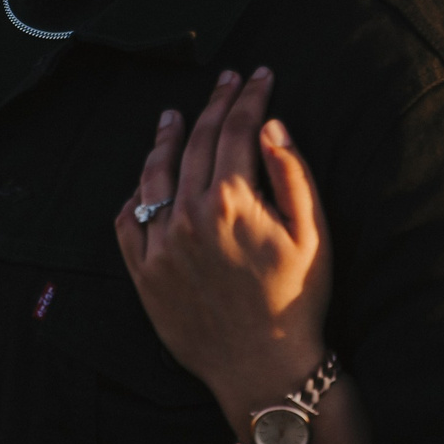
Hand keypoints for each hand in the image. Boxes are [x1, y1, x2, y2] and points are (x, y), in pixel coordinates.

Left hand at [116, 66, 332, 430]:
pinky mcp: (143, 273)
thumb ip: (292, 172)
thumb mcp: (313, 232)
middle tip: (226, 81)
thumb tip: (269, 125)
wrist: (264, 368)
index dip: (249, 97)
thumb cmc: (298, 299)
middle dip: (215, 106)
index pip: (237, 130)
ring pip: (155, 175)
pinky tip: (147, 180)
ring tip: (173, 116)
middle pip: (198, 143)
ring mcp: (160, 245)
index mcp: (232, 201)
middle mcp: (189, 216)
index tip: (258, 75)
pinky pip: (129, 221)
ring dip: (166, 139)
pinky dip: (137, 194)